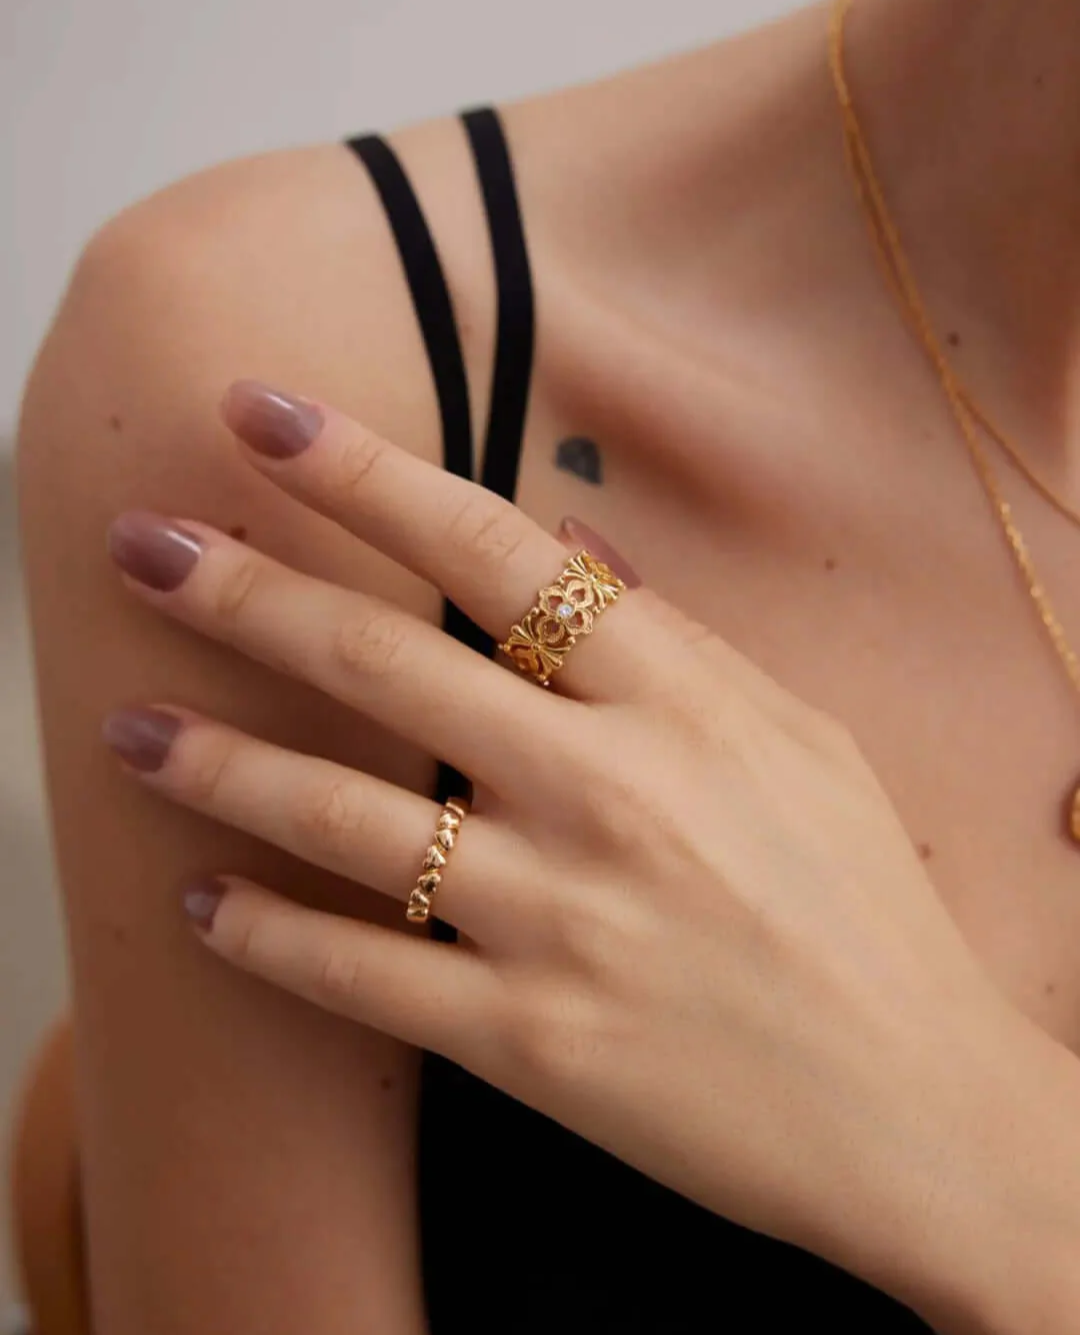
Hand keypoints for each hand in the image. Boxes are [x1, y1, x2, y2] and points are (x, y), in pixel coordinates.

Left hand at [102, 381, 1030, 1322]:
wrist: (918, 1109)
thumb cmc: (864, 908)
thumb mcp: (801, 740)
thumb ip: (678, 637)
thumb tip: (567, 535)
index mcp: (682, 701)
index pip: (494, 551)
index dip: (364, 472)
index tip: (262, 413)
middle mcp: (610, 793)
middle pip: (386, 662)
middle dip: (245, 591)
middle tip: (137, 545)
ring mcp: (562, 920)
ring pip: (346, 818)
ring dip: (217, 763)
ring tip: (122, 727)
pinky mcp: (529, 1042)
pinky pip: (362, 977)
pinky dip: (269, 936)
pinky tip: (202, 902)